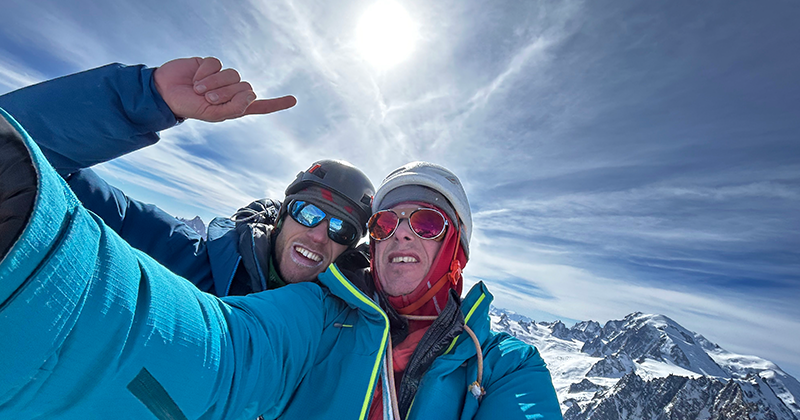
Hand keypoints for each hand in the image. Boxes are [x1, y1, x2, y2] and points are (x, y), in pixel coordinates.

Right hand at [153, 57, 296, 121]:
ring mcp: (222, 77)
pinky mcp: (212, 64)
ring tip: (199, 89)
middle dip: (226, 94)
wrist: (165, 93)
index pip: (259, 106)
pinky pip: (217, 64)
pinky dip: (206, 71)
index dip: (276, 103)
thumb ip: (233, 108)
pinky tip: (196, 76)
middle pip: (245, 88)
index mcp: (233, 107)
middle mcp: (231, 92)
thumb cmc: (187, 107)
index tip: (293, 100)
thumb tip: (252, 95)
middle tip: (207, 98)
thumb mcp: (211, 114)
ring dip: (215, 83)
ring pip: (234, 75)